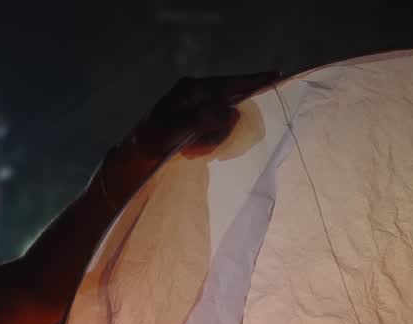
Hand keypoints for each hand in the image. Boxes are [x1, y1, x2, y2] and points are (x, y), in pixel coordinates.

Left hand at [98, 71, 281, 200]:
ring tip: (190, 152)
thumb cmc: (151, 141)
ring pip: (224, 123)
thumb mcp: (174, 129)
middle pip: (230, 104)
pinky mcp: (198, 125)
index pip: (230, 83)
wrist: (135, 159)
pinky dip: (208, 145)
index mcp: (192, 89)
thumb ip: (203, 119)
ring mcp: (199, 110)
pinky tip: (192, 152)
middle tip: (200, 146)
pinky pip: (215, 134)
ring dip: (212, 141)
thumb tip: (232, 112)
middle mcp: (197, 95)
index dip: (254, 81)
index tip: (278, 76)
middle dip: (223, 128)